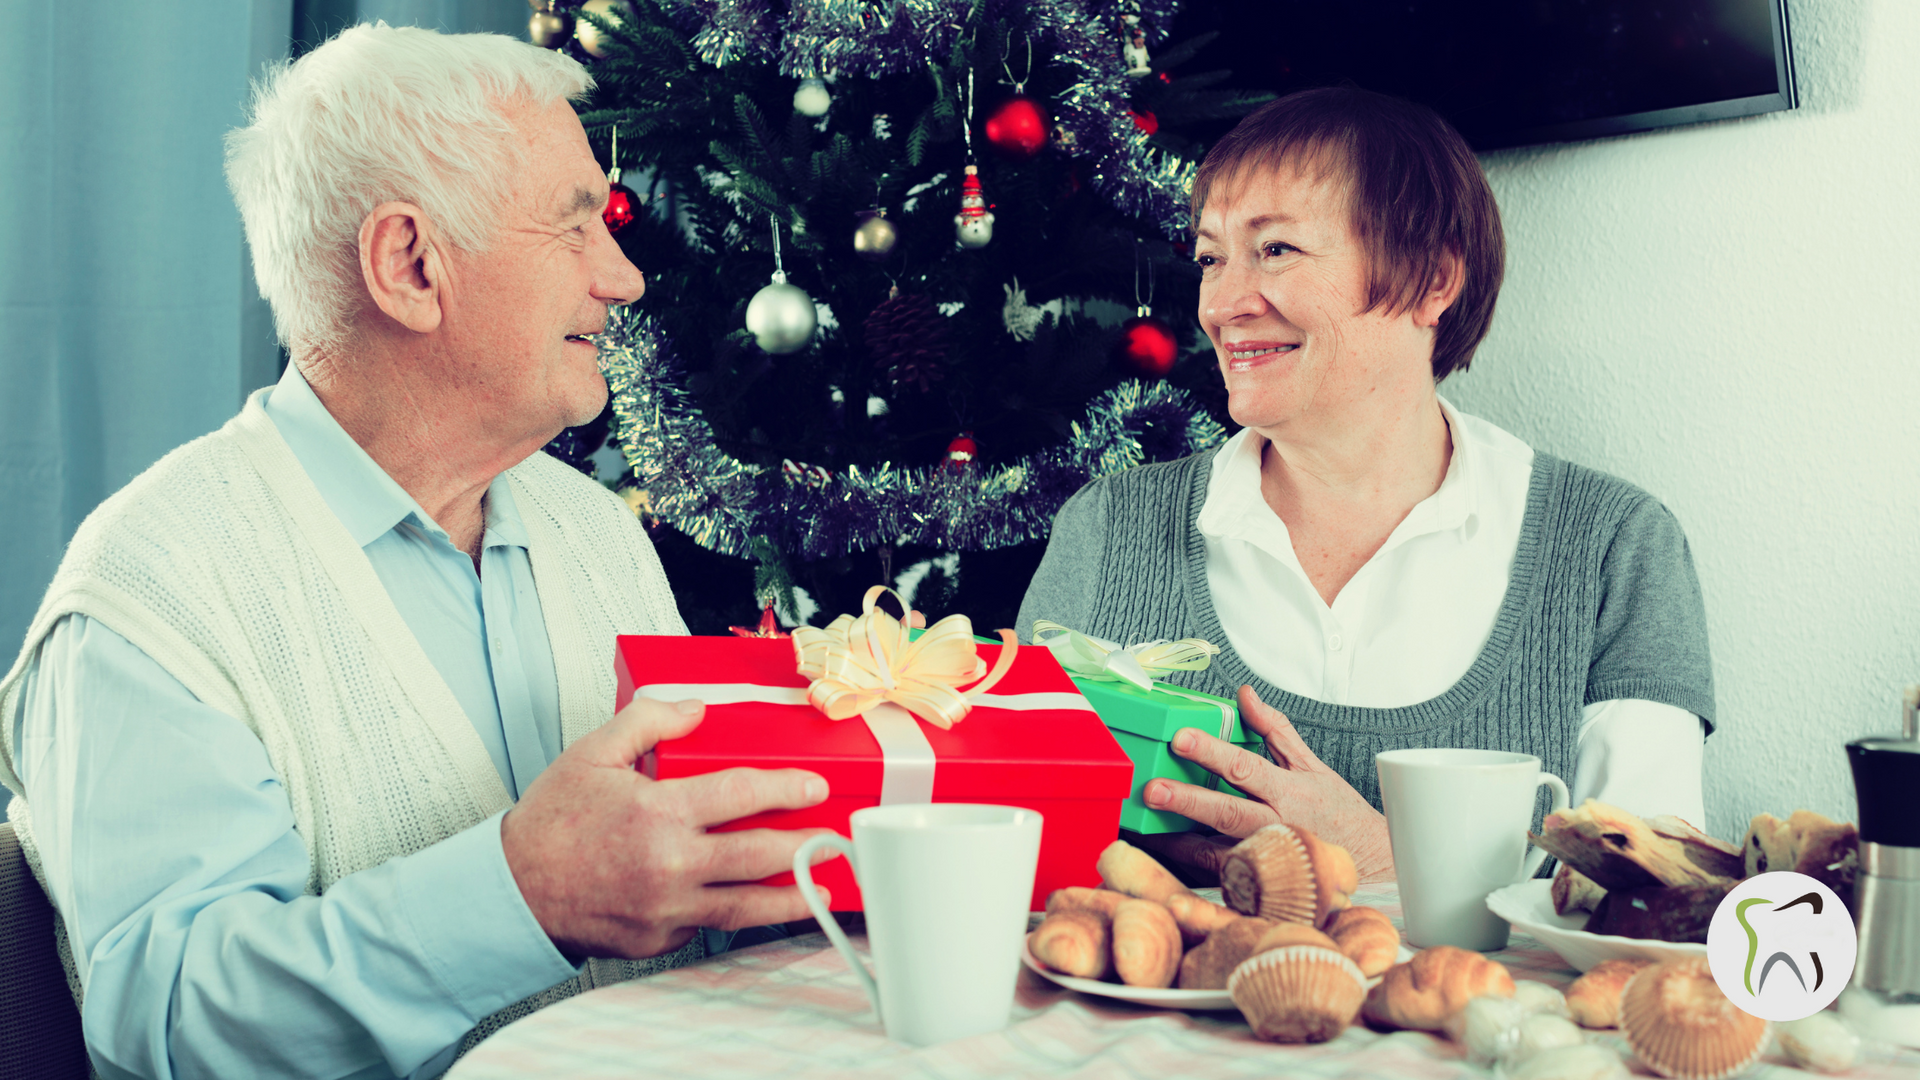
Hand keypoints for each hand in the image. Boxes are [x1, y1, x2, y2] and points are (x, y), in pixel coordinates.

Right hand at [502, 697, 835, 958]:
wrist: (513, 891)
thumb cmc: (551, 824)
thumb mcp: (591, 754)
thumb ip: (647, 722)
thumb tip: (695, 709)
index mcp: (657, 813)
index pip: (740, 795)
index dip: (785, 788)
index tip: (814, 786)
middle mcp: (669, 864)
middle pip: (757, 855)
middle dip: (806, 846)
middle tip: (835, 838)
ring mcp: (667, 907)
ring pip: (746, 906)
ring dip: (793, 898)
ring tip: (825, 889)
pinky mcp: (660, 938)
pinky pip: (709, 925)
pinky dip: (736, 915)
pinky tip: (760, 906)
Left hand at [1141, 686, 1394, 881]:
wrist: (1373, 864)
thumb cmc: (1340, 814)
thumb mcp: (1313, 766)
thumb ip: (1275, 730)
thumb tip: (1245, 695)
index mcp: (1289, 792)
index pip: (1245, 767)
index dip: (1212, 752)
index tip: (1181, 738)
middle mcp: (1277, 825)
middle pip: (1227, 812)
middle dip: (1187, 800)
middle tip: (1152, 790)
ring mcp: (1269, 858)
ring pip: (1219, 851)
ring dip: (1181, 841)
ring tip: (1147, 829)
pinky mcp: (1263, 883)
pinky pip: (1223, 876)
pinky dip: (1195, 865)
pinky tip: (1167, 853)